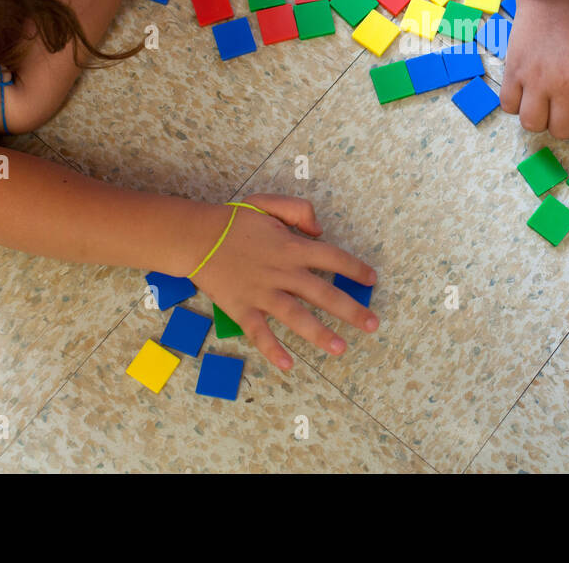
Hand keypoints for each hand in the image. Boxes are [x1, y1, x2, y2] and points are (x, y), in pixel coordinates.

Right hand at [192, 194, 377, 371]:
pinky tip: (288, 366)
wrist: (195, 238)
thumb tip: (320, 231)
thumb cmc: (233, 221)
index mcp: (292, 246)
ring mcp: (263, 293)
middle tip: (373, 325)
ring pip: (296, 316)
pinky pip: (260, 333)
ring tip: (340, 348)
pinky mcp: (242, 309)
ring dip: (319, 334)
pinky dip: (272, 350)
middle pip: (324, 293)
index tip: (371, 280)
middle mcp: (282, 272)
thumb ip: (299, 211)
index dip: (355, 268)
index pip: (333, 258)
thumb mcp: (269, 203)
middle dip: (351, 310)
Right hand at [501, 0, 568, 175]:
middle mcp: (566, 85)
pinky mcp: (515, 70)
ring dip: (539, 119)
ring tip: (542, 102)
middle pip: (562, 132)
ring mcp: (537, 79)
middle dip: (563, 125)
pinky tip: (524, 90)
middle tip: (563, 106)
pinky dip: (517, 105)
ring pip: (534, 125)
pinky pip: (510, 106)